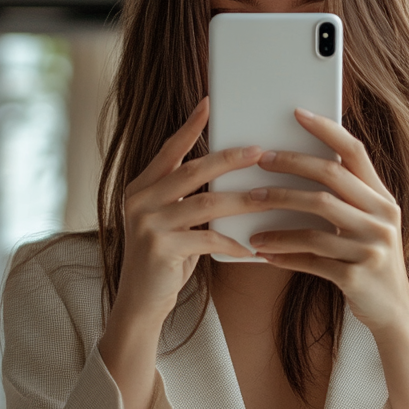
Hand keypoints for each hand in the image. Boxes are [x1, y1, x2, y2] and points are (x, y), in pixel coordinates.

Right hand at [111, 96, 260, 332]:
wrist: (140, 303)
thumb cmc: (164, 261)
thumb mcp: (171, 224)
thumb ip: (187, 199)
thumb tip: (227, 177)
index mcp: (141, 188)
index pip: (169, 150)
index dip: (190, 126)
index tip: (209, 104)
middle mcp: (139, 200)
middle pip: (192, 170)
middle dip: (230, 159)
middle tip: (260, 151)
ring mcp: (147, 223)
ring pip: (206, 203)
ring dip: (242, 201)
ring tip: (269, 198)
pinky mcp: (161, 248)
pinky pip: (208, 239)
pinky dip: (233, 244)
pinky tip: (252, 249)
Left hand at [248, 108, 408, 408]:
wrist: (392, 314)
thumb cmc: (370, 263)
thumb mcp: (368, 226)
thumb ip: (347, 198)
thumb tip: (302, 166)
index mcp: (383, 198)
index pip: (355, 152)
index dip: (326, 130)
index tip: (296, 114)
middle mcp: (382, 217)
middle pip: (331, 180)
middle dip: (290, 166)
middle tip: (259, 161)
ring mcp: (372, 247)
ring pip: (316, 221)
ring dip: (278, 216)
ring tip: (250, 214)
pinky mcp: (356, 275)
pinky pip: (311, 259)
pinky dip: (283, 253)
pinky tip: (261, 251)